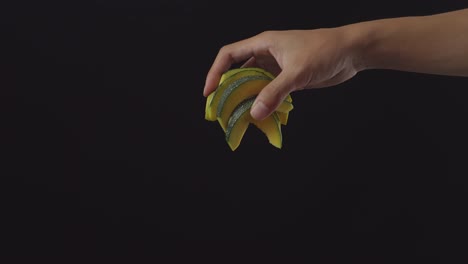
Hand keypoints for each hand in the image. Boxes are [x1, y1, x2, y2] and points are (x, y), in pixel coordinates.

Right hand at [203, 28, 362, 119]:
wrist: (351, 52)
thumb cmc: (325, 51)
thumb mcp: (297, 72)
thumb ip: (275, 92)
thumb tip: (254, 113)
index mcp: (263, 44)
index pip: (229, 55)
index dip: (215, 72)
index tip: (210, 92)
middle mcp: (267, 54)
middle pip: (238, 71)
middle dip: (229, 89)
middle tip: (223, 109)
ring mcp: (277, 66)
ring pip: (253, 83)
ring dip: (247, 98)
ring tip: (240, 115)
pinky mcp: (288, 78)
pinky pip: (268, 91)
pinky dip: (263, 102)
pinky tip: (262, 114)